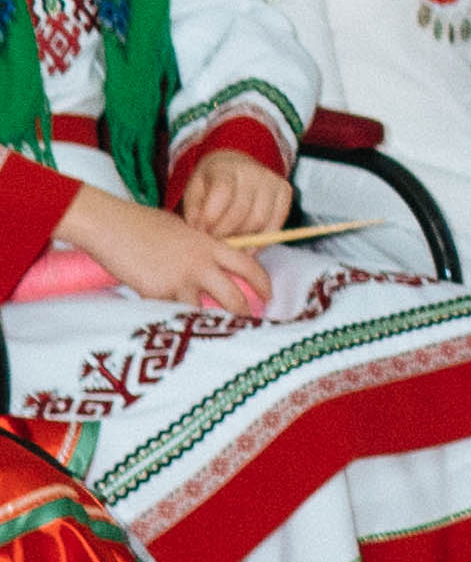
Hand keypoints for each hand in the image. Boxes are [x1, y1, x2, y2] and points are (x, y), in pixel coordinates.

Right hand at [64, 184, 269, 323]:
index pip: (247, 265)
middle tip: (246, 326)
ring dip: (207, 325)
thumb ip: (200, 248)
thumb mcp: (183, 230)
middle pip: (233, 297)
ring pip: (203, 314)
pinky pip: (171, 315)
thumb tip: (211, 266)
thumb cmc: (143, 224)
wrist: (112, 226)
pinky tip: (173, 329)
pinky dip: (173, 322)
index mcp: (208, 245)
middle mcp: (199, 264)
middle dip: (242, 315)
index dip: (263, 283)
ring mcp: (178, 281)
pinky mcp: (156, 295)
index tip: (268, 295)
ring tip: (210, 337)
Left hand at [175, 148, 292, 242]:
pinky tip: (247, 246)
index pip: (222, 194)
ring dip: (242, 240)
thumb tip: (203, 232)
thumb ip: (194, 211)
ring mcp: (272, 180)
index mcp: (225, 168)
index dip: (211, 218)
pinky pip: (276, 225)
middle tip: (215, 242)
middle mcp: (253, 171)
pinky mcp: (285, 191)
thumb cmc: (211, 184)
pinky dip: (261, 241)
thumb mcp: (194, 192)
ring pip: (260, 221)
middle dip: (225, 234)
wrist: (235, 166)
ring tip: (230, 245)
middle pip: (241, 212)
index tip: (202, 231)